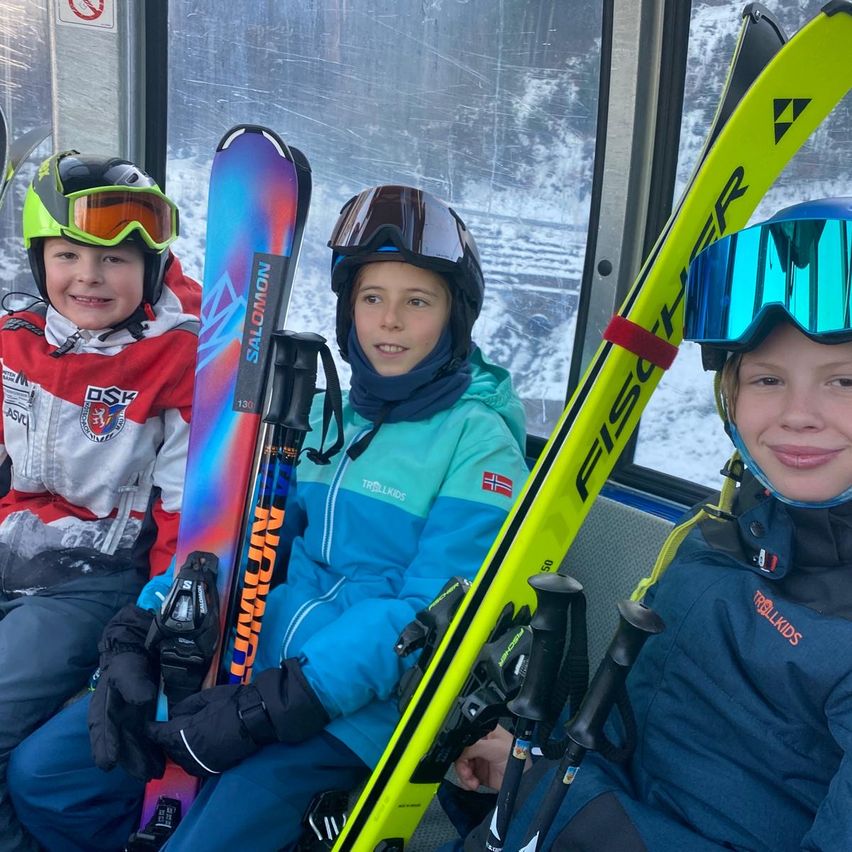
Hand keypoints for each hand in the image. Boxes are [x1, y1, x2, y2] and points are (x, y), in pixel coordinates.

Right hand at [88, 604, 164, 781]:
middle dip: (131, 758)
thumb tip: (142, 701)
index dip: (104, 744)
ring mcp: (134, 711)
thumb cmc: (128, 655)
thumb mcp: (127, 666)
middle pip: (123, 738)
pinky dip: (154, 743)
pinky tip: (162, 755)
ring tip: (155, 771)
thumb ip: (132, 683)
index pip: (103, 726)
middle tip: (143, 776)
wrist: (143, 640)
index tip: (107, 763)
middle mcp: (119, 711)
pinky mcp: (149, 709)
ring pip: (137, 738)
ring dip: (144, 755)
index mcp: (106, 702)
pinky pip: (150, 730)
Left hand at [146, 660, 328, 777]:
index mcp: (186, 732)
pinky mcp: (214, 767)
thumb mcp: (206, 696)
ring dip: (176, 750)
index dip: (152, 729)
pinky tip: (192, 750)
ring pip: (180, 759)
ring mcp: (202, 761)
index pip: (160, 734)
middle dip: (165, 739)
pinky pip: (194, 765)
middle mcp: (190, 751)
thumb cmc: (232, 702)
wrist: (258, 717)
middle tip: (164, 729)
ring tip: (177, 739)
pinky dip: (189, 758)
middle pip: (169, 748)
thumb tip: (173, 714)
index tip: (148, 725)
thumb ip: (186, 706)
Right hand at [454, 725, 515, 790]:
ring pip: (461, 766)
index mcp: (484, 733)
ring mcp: (480, 760)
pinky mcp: (480, 774)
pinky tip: (472, 785)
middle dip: (461, 766)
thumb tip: (458, 751)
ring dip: (463, 776)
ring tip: (471, 782)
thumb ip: (473, 746)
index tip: (463, 759)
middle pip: (461, 753)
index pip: (465, 738)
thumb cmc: (516, 756)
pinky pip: (466, 778)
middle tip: (467, 774)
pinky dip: (466, 782)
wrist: (524, 780)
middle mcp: (480, 745)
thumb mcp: (493, 747)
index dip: (461, 748)